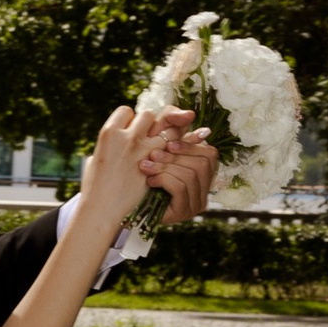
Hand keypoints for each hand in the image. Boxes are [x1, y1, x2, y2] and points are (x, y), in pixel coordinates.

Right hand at [75, 103, 167, 240]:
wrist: (102, 210)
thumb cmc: (95, 188)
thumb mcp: (95, 161)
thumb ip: (107, 147)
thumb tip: (114, 143)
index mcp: (108, 133)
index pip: (126, 111)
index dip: (130, 121)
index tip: (131, 131)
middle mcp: (128, 136)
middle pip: (148, 116)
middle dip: (150, 125)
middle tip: (150, 137)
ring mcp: (145, 149)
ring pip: (166, 129)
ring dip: (167, 136)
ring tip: (165, 145)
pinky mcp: (158, 164)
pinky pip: (174, 147)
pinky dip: (177, 149)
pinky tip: (175, 155)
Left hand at [133, 104, 216, 227]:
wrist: (117, 204)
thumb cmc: (136, 170)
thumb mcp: (154, 144)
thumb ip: (170, 125)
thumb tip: (189, 114)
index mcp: (202, 171)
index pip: (210, 153)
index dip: (190, 146)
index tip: (168, 144)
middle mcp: (204, 188)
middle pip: (202, 163)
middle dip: (176, 157)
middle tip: (153, 155)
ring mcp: (196, 203)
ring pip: (190, 175)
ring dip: (166, 167)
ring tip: (146, 166)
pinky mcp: (184, 212)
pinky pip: (180, 188)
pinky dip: (163, 180)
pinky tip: (149, 182)